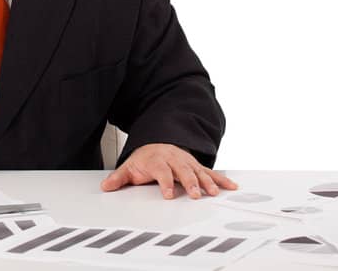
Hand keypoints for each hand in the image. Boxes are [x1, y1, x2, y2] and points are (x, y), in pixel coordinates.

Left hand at [99, 143, 237, 199]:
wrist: (159, 143)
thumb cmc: (146, 159)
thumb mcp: (130, 167)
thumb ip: (119, 178)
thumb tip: (106, 186)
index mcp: (158, 160)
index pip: (162, 171)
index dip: (165, 183)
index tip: (168, 194)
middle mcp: (175, 159)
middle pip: (184, 171)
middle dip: (191, 183)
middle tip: (195, 195)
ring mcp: (188, 162)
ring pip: (199, 171)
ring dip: (208, 182)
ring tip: (214, 193)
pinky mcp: (198, 166)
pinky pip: (211, 172)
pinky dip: (221, 179)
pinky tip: (231, 186)